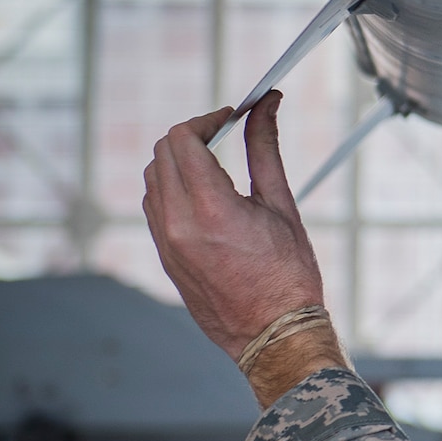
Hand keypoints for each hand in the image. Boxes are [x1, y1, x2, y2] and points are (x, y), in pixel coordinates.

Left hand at [142, 93, 327, 360]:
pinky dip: (172, 188)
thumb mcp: (282, 206)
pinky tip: (205, 196)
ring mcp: (165, 242)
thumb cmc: (288, 276)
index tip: (231, 116)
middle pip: (163, 152)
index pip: (183, 139)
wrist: (273, 334)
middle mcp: (179, 224)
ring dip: (178, 160)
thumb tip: (266, 106)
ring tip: (217, 167)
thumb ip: (266, 150)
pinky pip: (153, 206)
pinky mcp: (163, 256)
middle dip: (193, 135)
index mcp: (212, 209)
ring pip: (152, 178)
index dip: (206, 119)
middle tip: (226, 135)